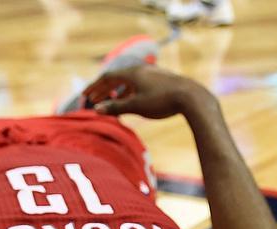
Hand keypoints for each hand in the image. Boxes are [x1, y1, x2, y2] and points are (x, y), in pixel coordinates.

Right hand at [83, 66, 213, 119]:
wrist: (191, 97)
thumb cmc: (162, 101)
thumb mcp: (136, 106)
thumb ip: (116, 108)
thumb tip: (96, 110)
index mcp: (132, 73)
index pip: (107, 77)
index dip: (94, 87)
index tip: (85, 96)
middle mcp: (140, 69)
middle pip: (116, 78)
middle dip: (103, 89)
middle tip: (93, 99)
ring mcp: (152, 73)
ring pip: (128, 81)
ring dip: (116, 91)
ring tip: (110, 101)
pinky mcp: (161, 79)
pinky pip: (139, 83)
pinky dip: (129, 91)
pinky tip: (131, 100)